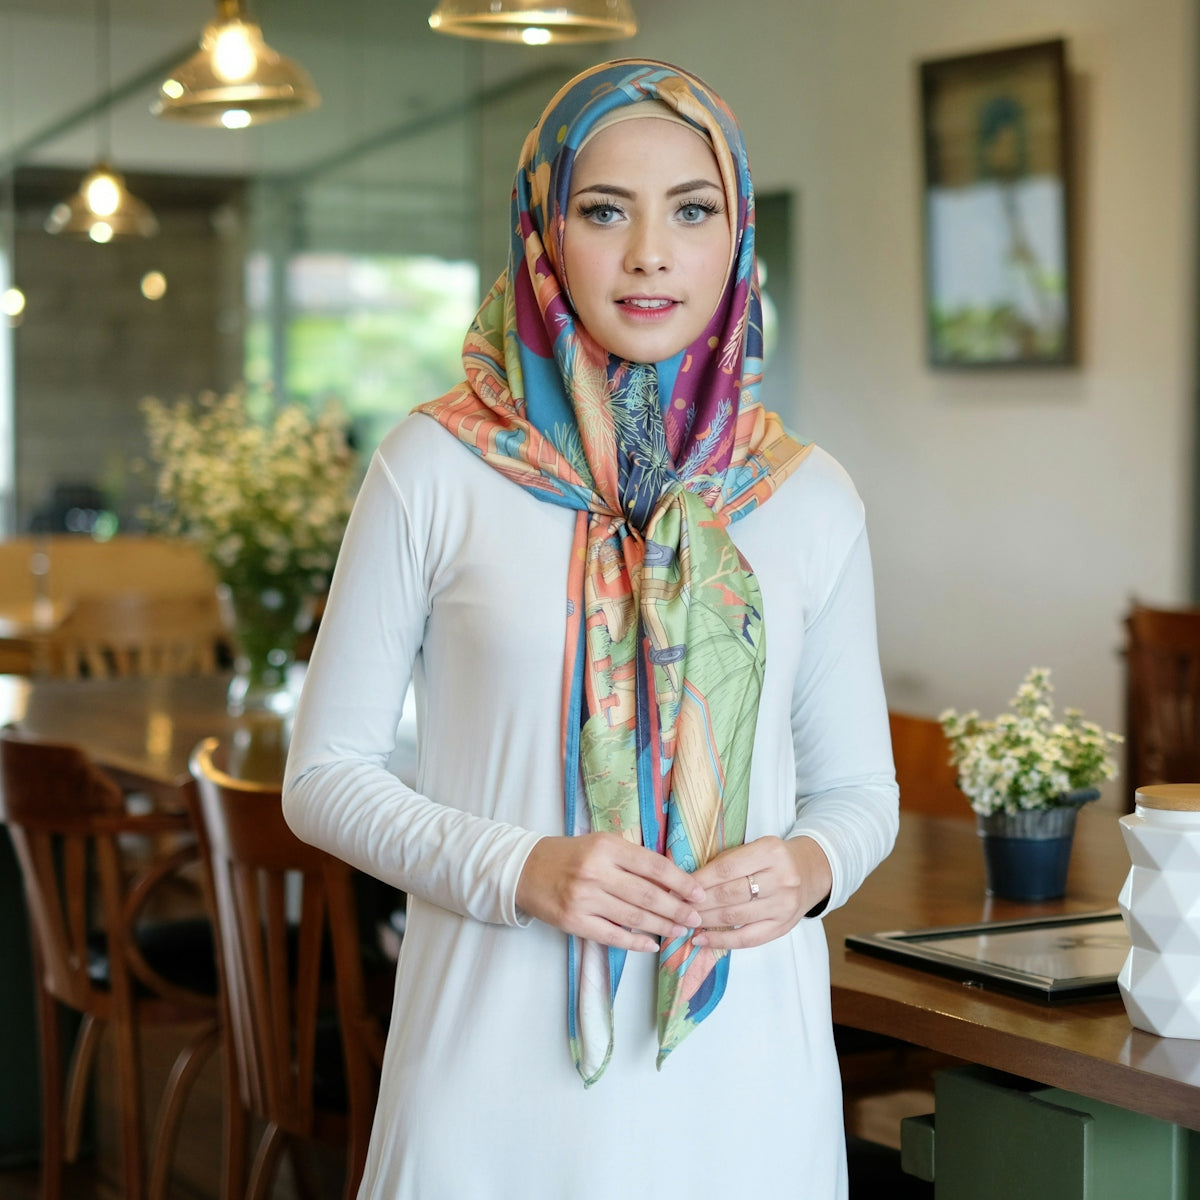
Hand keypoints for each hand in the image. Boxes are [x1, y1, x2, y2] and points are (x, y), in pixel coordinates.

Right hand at [516, 832, 705, 952]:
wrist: (525, 869)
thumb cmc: (570, 855)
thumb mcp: (601, 844)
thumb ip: (632, 858)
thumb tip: (672, 880)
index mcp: (607, 847)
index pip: (653, 866)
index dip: (680, 881)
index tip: (699, 893)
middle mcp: (596, 871)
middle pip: (647, 895)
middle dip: (677, 909)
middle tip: (696, 918)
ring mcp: (584, 898)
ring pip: (633, 917)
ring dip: (661, 927)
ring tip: (680, 931)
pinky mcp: (573, 921)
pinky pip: (611, 936)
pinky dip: (634, 942)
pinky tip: (651, 945)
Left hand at [690, 835, 831, 950]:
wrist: (810, 872)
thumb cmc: (772, 858)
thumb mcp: (754, 848)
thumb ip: (727, 862)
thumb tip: (687, 882)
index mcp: (771, 851)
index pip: (726, 868)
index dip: (699, 880)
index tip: (678, 888)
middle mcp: (781, 878)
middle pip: (730, 894)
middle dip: (698, 902)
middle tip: (675, 907)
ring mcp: (784, 905)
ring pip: (736, 917)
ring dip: (705, 920)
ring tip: (684, 921)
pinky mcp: (784, 927)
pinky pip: (748, 938)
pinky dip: (722, 940)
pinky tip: (702, 939)